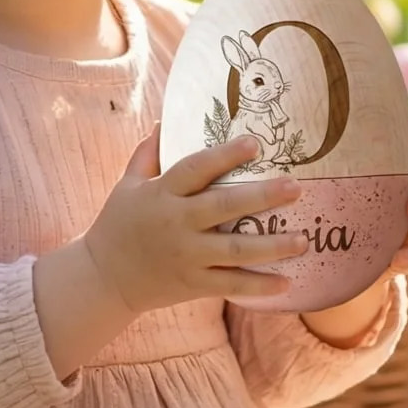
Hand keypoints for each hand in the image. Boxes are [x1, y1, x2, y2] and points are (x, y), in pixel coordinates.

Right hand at [83, 130, 310, 317]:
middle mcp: (176, 224)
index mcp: (161, 194)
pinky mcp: (193, 284)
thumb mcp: (127, 185)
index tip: (255, 143)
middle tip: (297, 188)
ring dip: (273, 246)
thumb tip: (165, 121)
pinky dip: (259, 285)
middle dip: (262, 197)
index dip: (225, 155)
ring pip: (235, 251)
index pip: (196, 169)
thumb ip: (147, 154)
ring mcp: (186, 256)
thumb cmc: (118, 224)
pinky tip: (288, 282)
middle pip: (224, 207)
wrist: (103, 278)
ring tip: (304, 239)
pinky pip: (231, 285)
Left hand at [299, 119, 407, 344]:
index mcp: (381, 175)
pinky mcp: (393, 261)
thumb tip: (259, 130)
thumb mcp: (312, 188)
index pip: (402, 150)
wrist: (324, 270)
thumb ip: (301, 164)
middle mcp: (398, 198)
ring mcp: (400, 230)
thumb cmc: (317, 215)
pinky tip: (400, 258)